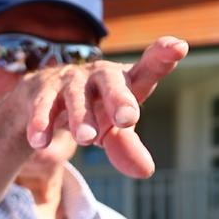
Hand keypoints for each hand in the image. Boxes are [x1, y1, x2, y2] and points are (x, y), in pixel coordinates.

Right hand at [9, 35, 187, 175]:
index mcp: (126, 82)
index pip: (148, 67)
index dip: (162, 56)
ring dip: (81, 116)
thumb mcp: (111, 131)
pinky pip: (43, 106)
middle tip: (128, 119)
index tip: (178, 47)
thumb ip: (127, 148)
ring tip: (86, 140)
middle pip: (111, 81)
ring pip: (76, 95)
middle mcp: (100, 75)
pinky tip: (40, 142)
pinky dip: (41, 123)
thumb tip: (145, 171)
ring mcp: (70, 80)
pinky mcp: (43, 89)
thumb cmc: (91, 112)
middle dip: (119, 97)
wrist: (42, 100)